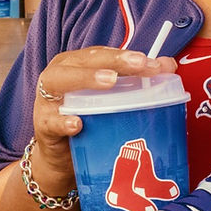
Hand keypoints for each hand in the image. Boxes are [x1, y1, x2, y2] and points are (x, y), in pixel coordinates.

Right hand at [33, 48, 176, 187]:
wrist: (62, 157)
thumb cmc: (87, 119)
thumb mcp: (110, 98)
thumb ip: (134, 79)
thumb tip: (168, 65)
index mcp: (76, 64)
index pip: (102, 54)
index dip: (126, 55)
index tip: (151, 62)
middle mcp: (59, 74)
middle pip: (85, 61)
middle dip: (114, 61)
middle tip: (138, 64)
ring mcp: (47, 99)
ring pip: (61, 81)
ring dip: (87, 79)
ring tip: (110, 81)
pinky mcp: (43, 125)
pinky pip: (52, 121)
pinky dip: (64, 121)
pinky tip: (78, 124)